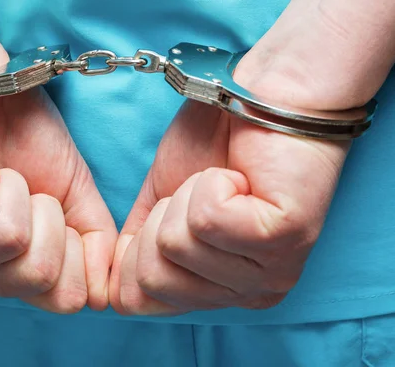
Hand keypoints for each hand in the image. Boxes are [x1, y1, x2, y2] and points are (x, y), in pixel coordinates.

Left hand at [0, 85, 117, 312]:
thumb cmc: (23, 137)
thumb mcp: (74, 192)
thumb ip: (96, 241)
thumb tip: (105, 294)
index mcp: (12, 271)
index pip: (64, 298)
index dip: (75, 249)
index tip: (53, 207)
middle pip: (37, 274)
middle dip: (44, 213)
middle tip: (20, 185)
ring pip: (6, 238)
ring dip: (11, 188)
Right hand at [109, 83, 348, 314]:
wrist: (267, 94)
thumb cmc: (218, 143)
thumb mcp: (163, 202)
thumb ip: (138, 248)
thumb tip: (109, 287)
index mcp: (221, 292)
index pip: (139, 301)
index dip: (134, 250)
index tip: (167, 210)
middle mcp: (251, 294)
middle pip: (154, 280)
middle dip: (162, 219)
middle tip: (201, 192)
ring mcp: (272, 271)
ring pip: (178, 245)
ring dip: (190, 195)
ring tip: (226, 180)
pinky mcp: (285, 236)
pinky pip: (208, 218)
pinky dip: (211, 183)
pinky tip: (242, 176)